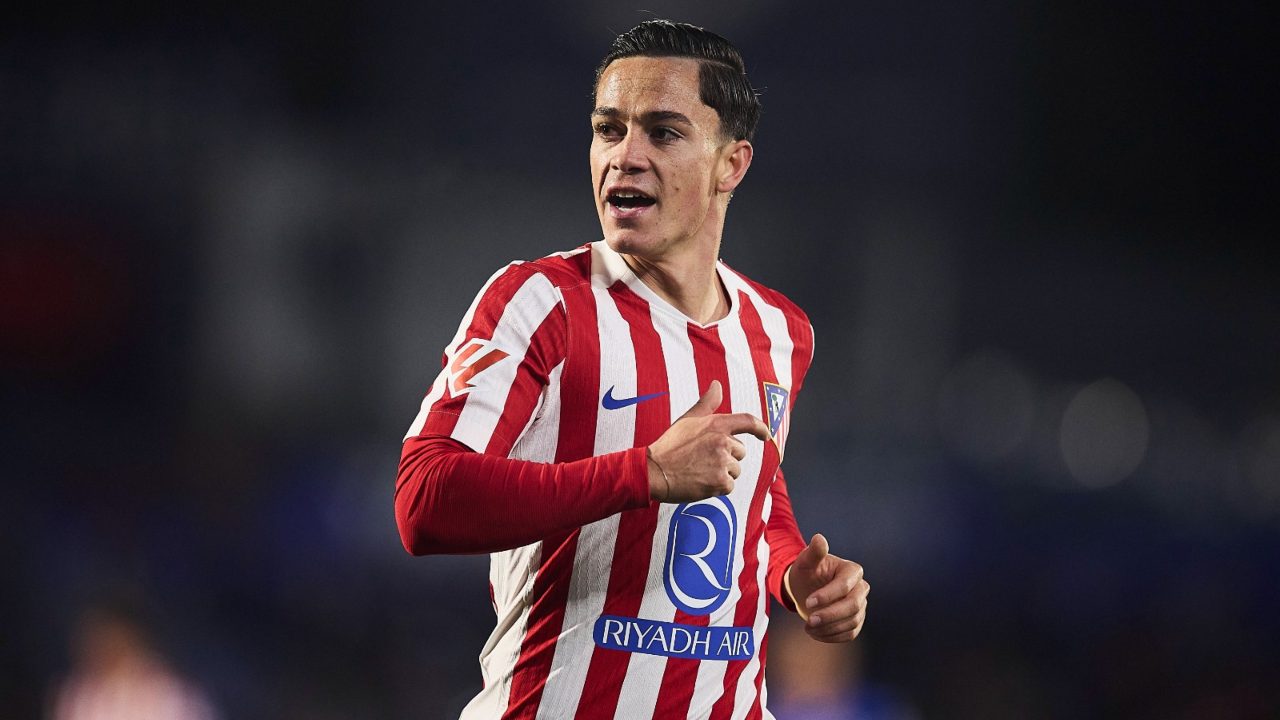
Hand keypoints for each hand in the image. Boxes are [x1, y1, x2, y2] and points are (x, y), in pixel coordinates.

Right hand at [646, 380, 771, 502]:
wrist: (654, 470)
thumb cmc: (670, 445)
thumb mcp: (688, 420)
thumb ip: (707, 403)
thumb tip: (717, 384)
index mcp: (716, 424)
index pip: (747, 421)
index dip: (760, 428)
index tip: (766, 435)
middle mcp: (722, 442)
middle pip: (740, 452)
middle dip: (727, 458)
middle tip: (703, 460)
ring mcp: (722, 462)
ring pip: (735, 470)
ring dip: (722, 474)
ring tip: (700, 471)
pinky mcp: (720, 482)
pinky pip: (729, 486)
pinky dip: (717, 488)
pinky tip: (701, 482)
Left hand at [785, 533, 868, 642]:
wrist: (807, 589)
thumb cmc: (806, 572)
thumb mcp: (805, 562)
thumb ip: (813, 552)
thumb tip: (819, 539)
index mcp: (852, 570)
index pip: (845, 585)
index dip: (827, 596)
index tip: (807, 602)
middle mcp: (861, 587)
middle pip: (853, 606)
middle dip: (830, 615)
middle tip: (809, 620)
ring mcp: (861, 605)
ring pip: (852, 622)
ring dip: (829, 628)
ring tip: (808, 626)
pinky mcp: (856, 621)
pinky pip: (850, 633)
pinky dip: (832, 637)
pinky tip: (815, 633)